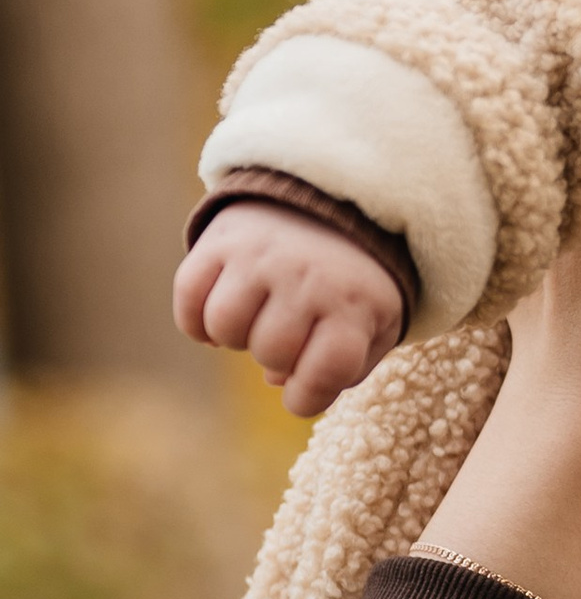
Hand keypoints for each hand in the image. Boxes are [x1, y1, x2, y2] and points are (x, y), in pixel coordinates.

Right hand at [175, 205, 404, 416]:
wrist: (334, 200)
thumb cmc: (354, 282)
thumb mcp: (374, 323)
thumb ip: (345, 367)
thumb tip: (282, 385)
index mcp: (356, 304)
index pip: (321, 376)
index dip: (307, 398)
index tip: (304, 391)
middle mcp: (308, 277)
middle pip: (268, 354)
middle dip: (275, 359)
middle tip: (288, 336)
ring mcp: (262, 255)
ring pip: (224, 327)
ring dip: (235, 337)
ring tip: (256, 320)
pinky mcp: (222, 239)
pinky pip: (189, 297)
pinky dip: (196, 320)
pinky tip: (218, 315)